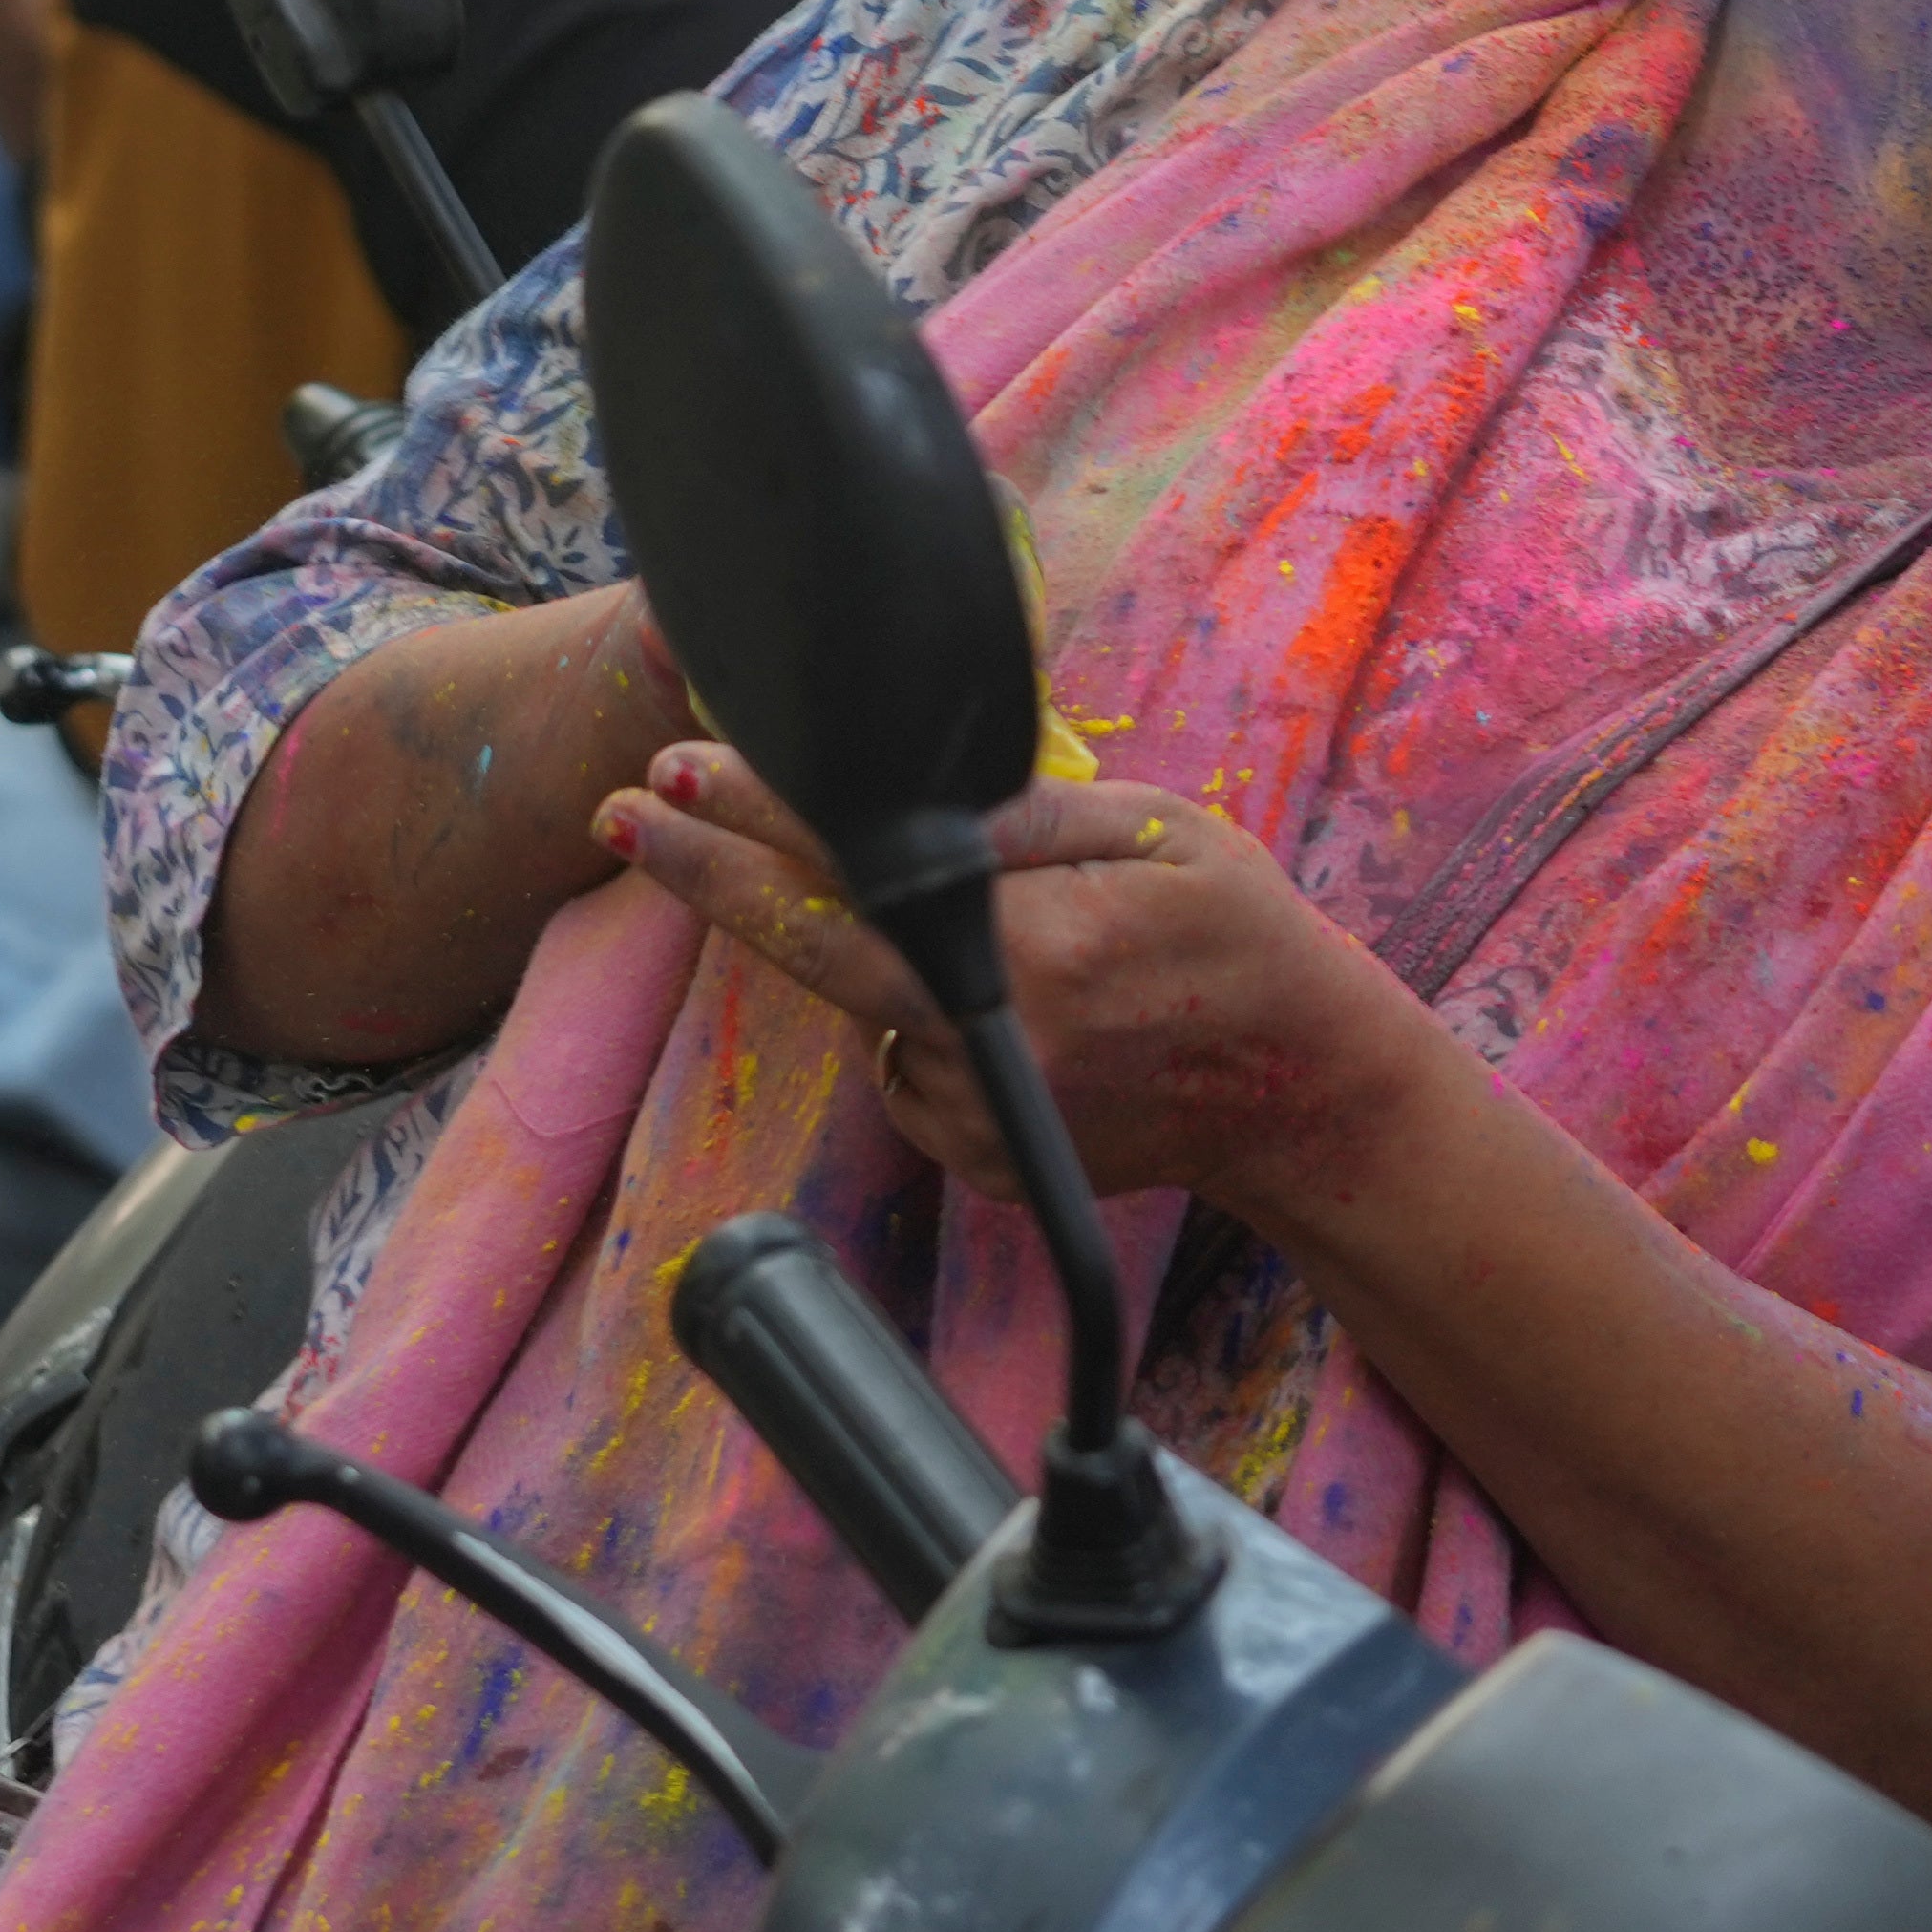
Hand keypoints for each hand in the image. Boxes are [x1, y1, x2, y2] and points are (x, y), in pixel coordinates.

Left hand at [593, 748, 1427, 1214]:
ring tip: (1014, 940)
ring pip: (872, 1012)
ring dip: (881, 960)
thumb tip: (890, 798)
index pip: (861, 875)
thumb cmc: (1234, 934)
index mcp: (1035, 947)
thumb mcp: (1152, 833)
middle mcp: (992, 1042)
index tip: (677, 770)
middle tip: (632, 811)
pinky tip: (1026, 1012)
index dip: (757, 819)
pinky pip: (910, 1069)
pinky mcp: (977, 1162)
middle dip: (713, 874)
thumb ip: (1017, 818)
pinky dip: (928, 1027)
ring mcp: (979, 1117)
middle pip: (816, 950)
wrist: (1300, 1092)